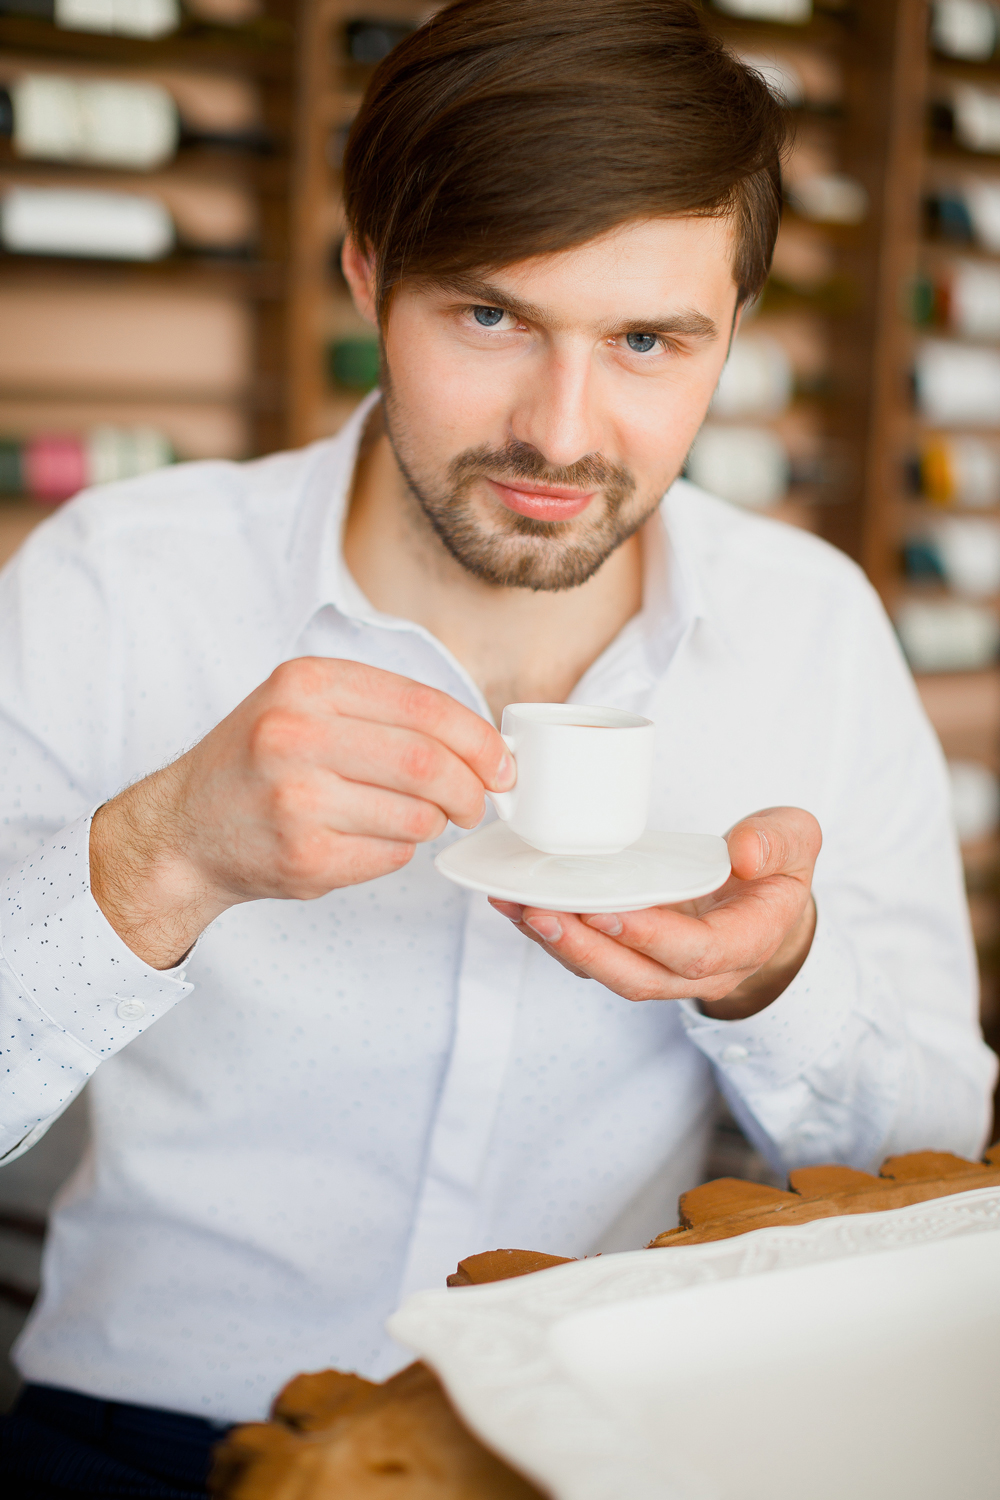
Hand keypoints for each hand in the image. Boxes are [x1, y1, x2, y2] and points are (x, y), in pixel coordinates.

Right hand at [91, 658, 512, 969]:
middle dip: (472, 788)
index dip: (478, 738)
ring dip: (435, 823)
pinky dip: (400, 851)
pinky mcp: (304, 856)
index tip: (501, 762)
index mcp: (306, 683)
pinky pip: (392, 855)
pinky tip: (371, 839)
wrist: (181, 831)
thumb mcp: (302, 703)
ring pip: (418, 815)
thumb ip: (382, 709)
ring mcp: (297, 799)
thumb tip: (481, 740)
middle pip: (429, 763)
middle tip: (479, 803)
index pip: (425, 707)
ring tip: (419, 818)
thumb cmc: (256, 763)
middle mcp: (295, 734)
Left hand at [489, 807, 820, 1018]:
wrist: (765, 905)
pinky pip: (591, 957)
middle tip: (539, 910)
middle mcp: (700, 971)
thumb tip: (745, 852)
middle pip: (637, 976)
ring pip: (607, 972)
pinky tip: (518, 906)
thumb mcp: (796, 842)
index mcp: (744, 943)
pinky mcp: (633, 958)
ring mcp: (663, 971)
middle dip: (585, 947)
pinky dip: (552, 935)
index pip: (695, 953)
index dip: (651, 936)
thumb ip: (779, 841)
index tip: (608, 910)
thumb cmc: (775, 870)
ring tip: (515, 906)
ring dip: (557, 944)